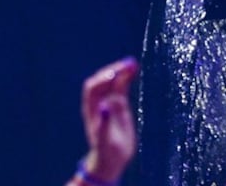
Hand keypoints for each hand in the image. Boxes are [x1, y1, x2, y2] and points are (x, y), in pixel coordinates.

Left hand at [80, 58, 138, 184]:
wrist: (111, 160)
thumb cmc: (106, 152)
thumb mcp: (105, 140)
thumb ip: (104, 123)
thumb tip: (105, 105)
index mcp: (91, 110)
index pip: (92, 89)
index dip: (102, 80)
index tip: (114, 76)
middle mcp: (99, 103)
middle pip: (103, 81)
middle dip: (113, 71)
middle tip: (127, 64)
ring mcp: (109, 103)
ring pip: (113, 82)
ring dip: (121, 71)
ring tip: (133, 64)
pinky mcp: (119, 105)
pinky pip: (121, 88)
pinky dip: (126, 78)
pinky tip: (134, 70)